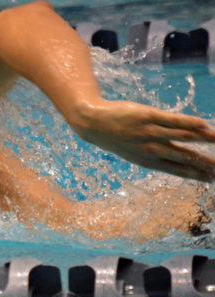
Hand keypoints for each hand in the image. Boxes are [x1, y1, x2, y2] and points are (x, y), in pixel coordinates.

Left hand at [73, 99, 214, 181]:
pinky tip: (204, 125)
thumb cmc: (117, 138)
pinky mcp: (148, 116)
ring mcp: (151, 133)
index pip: (180, 170)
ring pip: (184, 137)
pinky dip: (190, 123)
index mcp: (149, 162)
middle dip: (207, 164)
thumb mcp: (136, 153)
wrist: (93, 123)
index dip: (198, 175)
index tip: (214, 180)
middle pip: (186, 157)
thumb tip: (181, 158)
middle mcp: (152, 150)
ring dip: (205, 139)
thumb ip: (159, 156)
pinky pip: (173, 121)